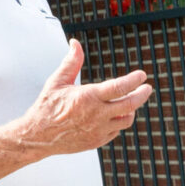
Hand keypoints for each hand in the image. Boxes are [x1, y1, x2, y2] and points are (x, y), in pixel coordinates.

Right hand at [19, 40, 151, 156]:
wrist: (38, 136)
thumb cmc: (46, 107)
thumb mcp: (57, 81)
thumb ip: (71, 62)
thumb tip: (75, 43)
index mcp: (89, 97)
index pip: (120, 87)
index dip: (135, 80)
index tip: (142, 75)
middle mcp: (96, 115)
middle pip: (130, 104)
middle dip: (142, 94)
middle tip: (147, 88)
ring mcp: (98, 130)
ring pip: (126, 120)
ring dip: (131, 110)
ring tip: (129, 102)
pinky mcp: (96, 142)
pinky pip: (115, 132)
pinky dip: (118, 123)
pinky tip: (114, 116)